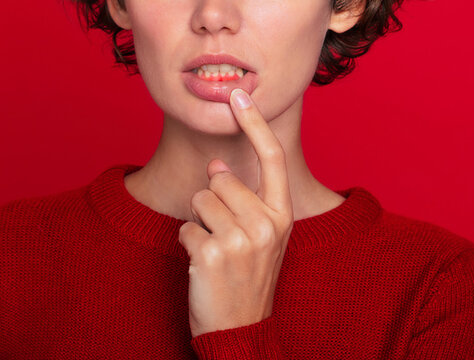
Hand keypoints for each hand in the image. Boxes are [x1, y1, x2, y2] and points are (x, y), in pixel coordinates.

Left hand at [178, 88, 293, 337]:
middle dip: (213, 201)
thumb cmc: (249, 279)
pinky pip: (185, 227)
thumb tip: (219, 165)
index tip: (239, 95)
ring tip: (215, 251)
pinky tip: (203, 266)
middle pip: (222, 180)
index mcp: (283, 215)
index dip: (255, 123)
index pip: (272, 158)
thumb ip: (247, 199)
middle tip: (225, 235)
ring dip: (198, 223)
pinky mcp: (212, 253)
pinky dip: (187, 244)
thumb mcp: (262, 238)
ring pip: (200, 200)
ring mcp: (241, 239)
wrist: (241, 328)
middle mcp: (267, 223)